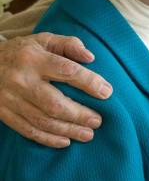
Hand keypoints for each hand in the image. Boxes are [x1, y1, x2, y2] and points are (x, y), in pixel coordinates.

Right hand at [0, 33, 111, 147]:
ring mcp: (11, 99)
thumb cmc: (23, 51)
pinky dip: (48, 139)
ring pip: (42, 120)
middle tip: (98, 121)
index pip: (66, 71)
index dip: (89, 82)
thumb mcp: (44, 39)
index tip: (107, 92)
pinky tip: (65, 141)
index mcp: (34, 58)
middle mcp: (22, 80)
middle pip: (54, 103)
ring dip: (68, 130)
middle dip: (79, 115)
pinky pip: (28, 130)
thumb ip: (68, 44)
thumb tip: (91, 57)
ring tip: (88, 134)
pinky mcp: (4, 113)